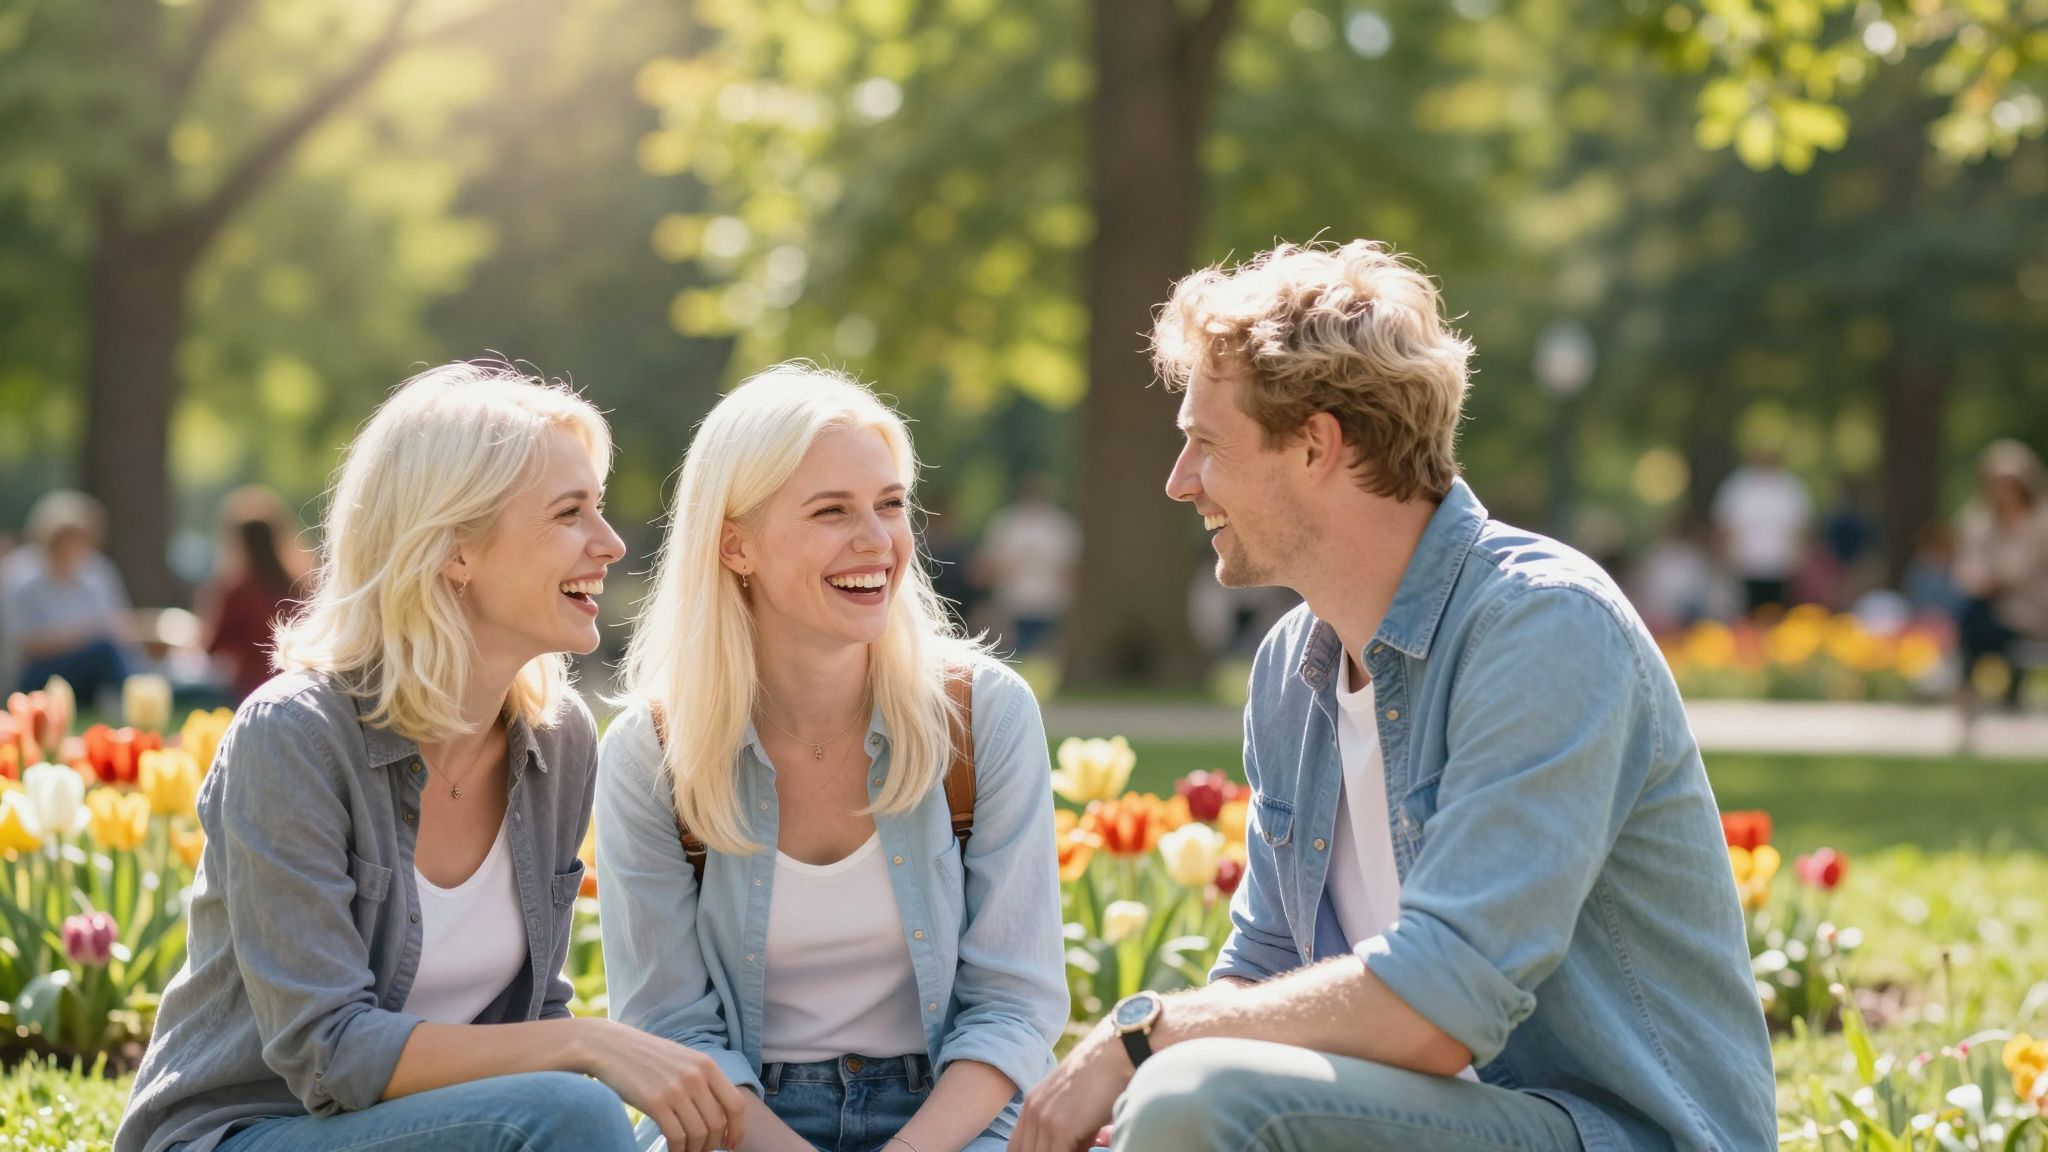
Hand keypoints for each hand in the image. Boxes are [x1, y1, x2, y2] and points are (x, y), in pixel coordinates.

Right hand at [580, 1019, 748, 1151]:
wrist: (610, 1046)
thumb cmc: (646, 1056)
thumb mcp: (683, 1060)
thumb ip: (702, 1081)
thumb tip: (718, 1115)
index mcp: (707, 1065)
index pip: (736, 1105)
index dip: (737, 1130)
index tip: (731, 1145)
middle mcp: (696, 1076)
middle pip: (718, 1124)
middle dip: (713, 1144)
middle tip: (703, 1151)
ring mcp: (676, 1089)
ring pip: (699, 1134)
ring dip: (695, 1150)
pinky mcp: (655, 1103)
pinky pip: (676, 1137)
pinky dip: (679, 1151)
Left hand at [1011, 1020, 1131, 1151]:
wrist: (1117, 1053)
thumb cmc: (1105, 1078)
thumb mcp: (1073, 1103)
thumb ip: (1063, 1129)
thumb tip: (1070, 1149)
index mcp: (1032, 1104)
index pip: (1017, 1146)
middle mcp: (1032, 1110)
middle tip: (1069, 1151)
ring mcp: (1044, 1119)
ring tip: (1080, 1149)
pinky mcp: (1061, 1128)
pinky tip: (1086, 1150)